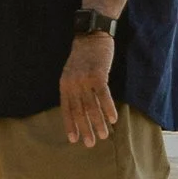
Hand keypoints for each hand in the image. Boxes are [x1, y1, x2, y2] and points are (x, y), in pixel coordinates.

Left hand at [59, 31, 117, 146]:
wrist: (91, 34)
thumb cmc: (84, 56)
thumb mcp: (72, 72)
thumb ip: (74, 89)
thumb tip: (80, 109)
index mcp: (64, 84)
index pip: (66, 109)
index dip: (70, 125)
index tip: (74, 140)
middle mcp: (72, 83)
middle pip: (79, 111)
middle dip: (85, 129)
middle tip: (91, 143)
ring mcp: (84, 79)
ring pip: (91, 106)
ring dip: (98, 123)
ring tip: (104, 135)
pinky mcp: (98, 74)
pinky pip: (103, 95)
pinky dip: (108, 108)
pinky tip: (113, 119)